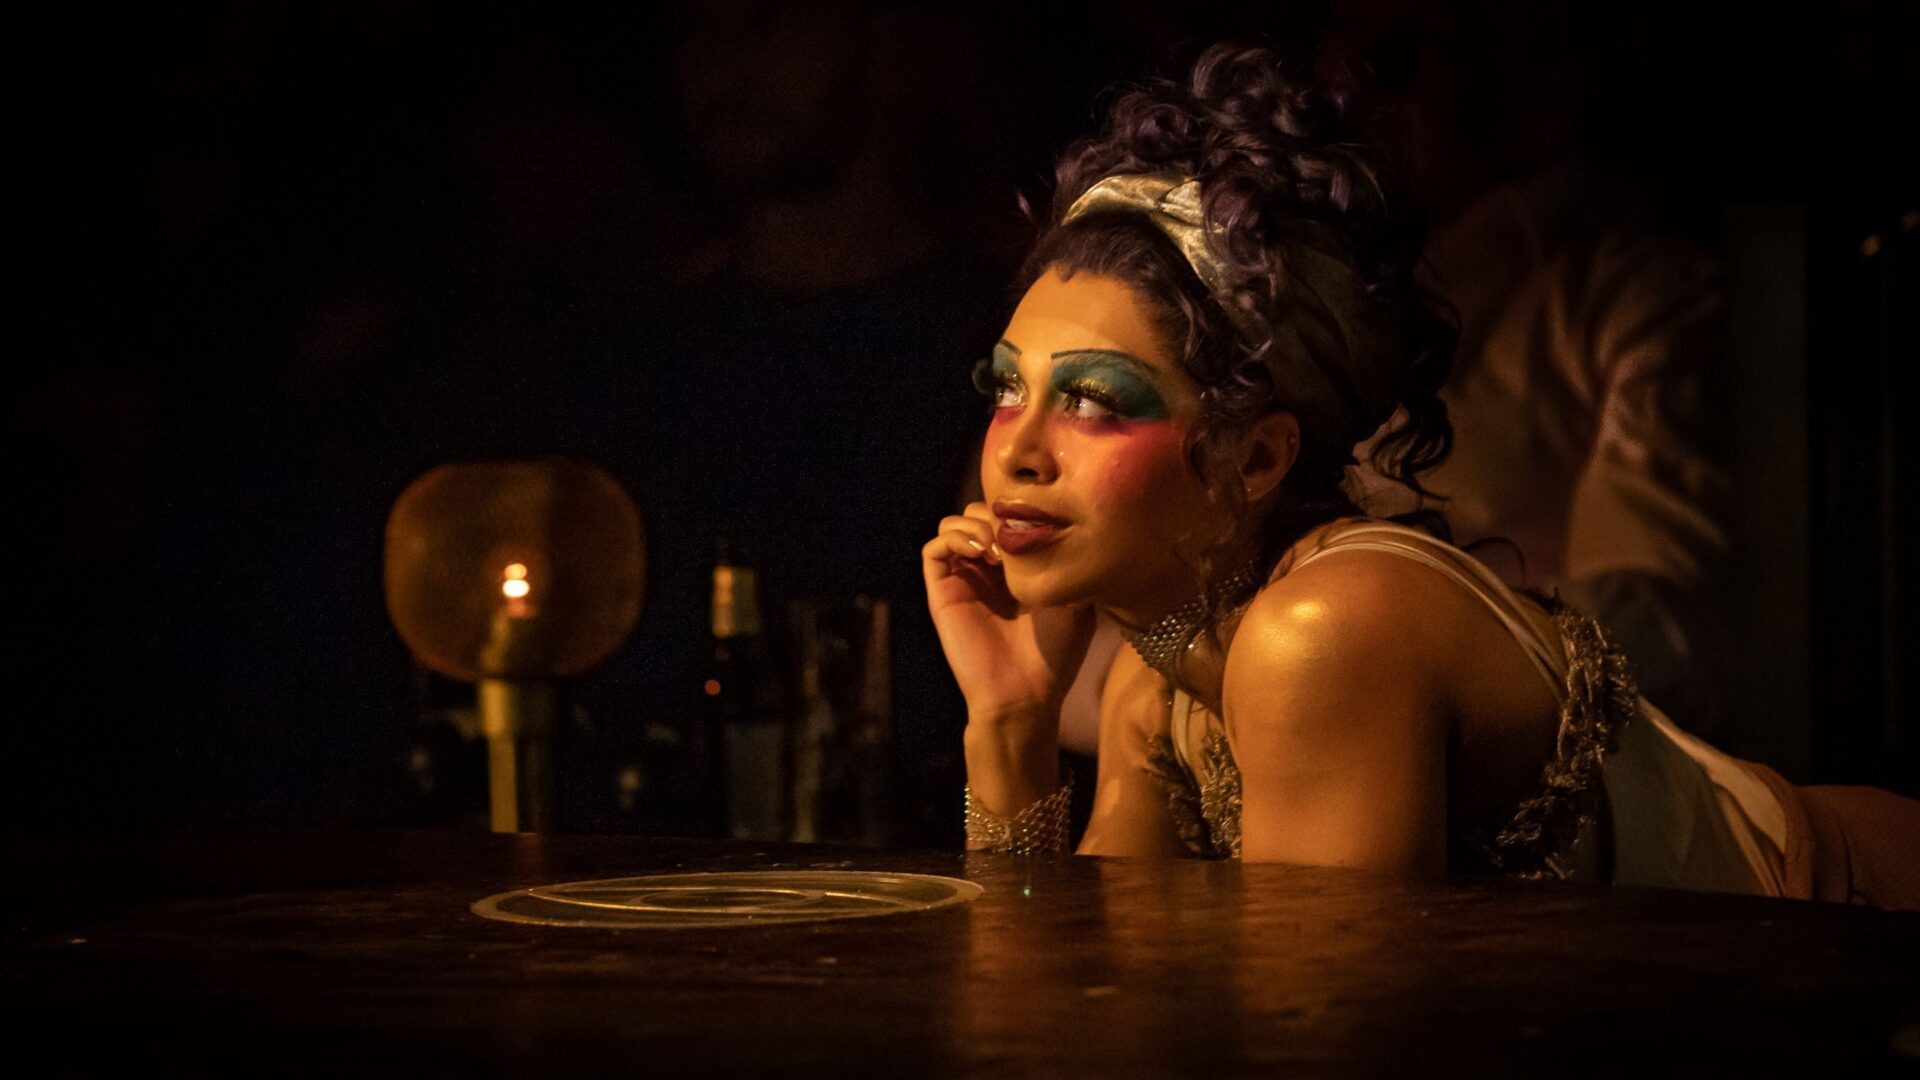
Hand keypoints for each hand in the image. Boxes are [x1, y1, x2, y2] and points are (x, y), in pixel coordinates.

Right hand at [921, 502, 1096, 724]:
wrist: (1025, 692)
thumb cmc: (1055, 653)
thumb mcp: (1076, 599)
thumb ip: (1066, 562)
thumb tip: (1063, 525)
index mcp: (1016, 570)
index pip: (1006, 518)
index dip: (1017, 512)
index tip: (1039, 526)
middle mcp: (986, 571)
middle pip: (976, 513)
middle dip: (995, 513)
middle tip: (1016, 537)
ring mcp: (963, 581)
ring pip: (952, 525)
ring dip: (974, 523)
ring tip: (999, 548)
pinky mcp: (942, 593)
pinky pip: (933, 549)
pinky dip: (954, 538)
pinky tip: (983, 553)